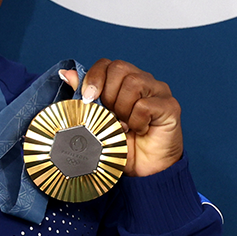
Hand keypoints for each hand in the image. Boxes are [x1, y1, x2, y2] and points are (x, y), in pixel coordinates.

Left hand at [60, 60, 182, 176]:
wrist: (144, 171)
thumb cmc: (122, 145)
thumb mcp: (97, 120)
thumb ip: (85, 96)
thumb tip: (66, 74)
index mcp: (125, 81)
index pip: (107, 64)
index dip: (94, 78)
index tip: (87, 98)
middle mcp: (144, 81)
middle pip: (119, 68)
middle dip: (108, 95)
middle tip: (110, 117)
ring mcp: (160, 91)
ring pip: (134, 83)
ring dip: (122, 109)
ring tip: (124, 126)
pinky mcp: (170, 106)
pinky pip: (145, 105)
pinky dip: (136, 122)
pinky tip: (139, 131)